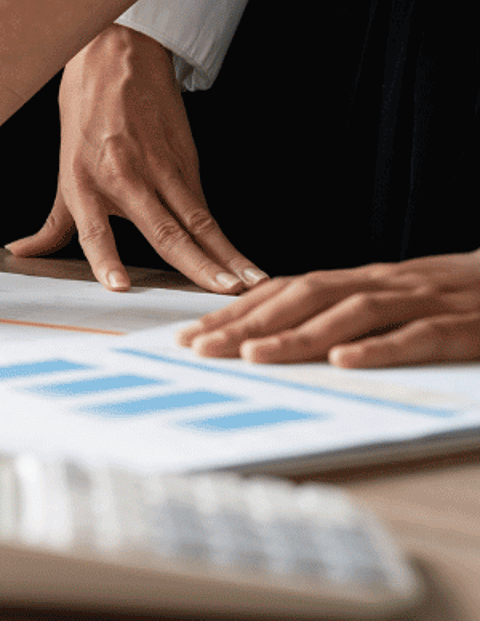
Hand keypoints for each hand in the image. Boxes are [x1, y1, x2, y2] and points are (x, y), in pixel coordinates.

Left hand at [7, 25, 263, 294]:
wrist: (118, 56)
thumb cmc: (86, 112)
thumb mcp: (63, 169)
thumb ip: (52, 223)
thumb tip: (21, 252)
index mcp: (83, 184)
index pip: (93, 230)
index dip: (105, 259)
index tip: (119, 285)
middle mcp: (123, 178)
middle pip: (162, 230)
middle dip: (195, 265)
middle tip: (219, 293)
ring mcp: (159, 168)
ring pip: (196, 219)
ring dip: (223, 254)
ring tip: (244, 283)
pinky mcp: (185, 158)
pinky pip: (203, 204)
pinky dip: (222, 234)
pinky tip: (239, 258)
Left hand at [176, 252, 479, 367]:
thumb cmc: (456, 299)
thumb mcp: (393, 301)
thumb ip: (342, 312)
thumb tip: (277, 333)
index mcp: (361, 281)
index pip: (286, 291)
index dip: (236, 311)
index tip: (190, 334)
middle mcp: (383, 284)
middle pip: (304, 298)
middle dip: (247, 323)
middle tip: (199, 348)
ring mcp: (421, 302)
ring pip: (349, 313)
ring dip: (297, 334)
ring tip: (252, 355)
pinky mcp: (459, 326)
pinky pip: (414, 336)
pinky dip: (378, 347)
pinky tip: (344, 361)